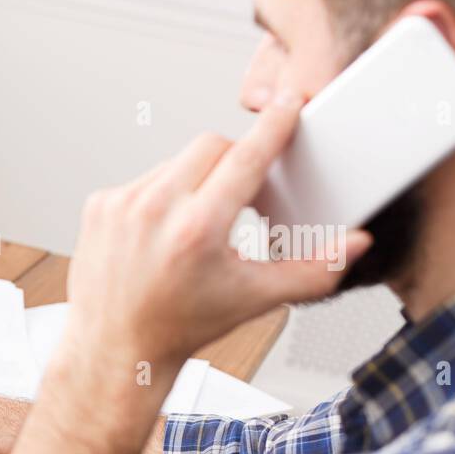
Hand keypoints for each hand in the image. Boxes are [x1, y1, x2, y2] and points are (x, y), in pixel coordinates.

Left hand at [61, 91, 372, 367]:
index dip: (274, 127)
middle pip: (212, 146)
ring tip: (193, 226)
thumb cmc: (179, 326)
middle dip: (233, 162)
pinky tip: (159, 232)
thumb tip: (355, 244)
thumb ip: (314, 270)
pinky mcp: (99, 206)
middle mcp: (154, 210)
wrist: (117, 347)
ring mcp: (121, 205)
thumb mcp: (254, 299)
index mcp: (197, 228)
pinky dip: (159, 196)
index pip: (246, 157)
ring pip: (176, 161)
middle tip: (237, 197)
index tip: (287, 106)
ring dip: (194, 181)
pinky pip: (142, 179)